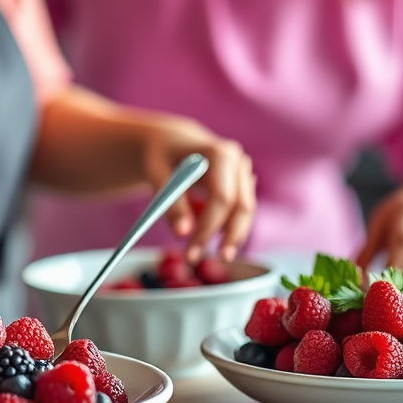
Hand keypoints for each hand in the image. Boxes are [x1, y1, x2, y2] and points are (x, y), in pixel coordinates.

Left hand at [140, 116, 255, 262]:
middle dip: (226, 238)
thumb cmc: (161, 156)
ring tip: (198, 250)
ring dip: (227, 236)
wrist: (170, 142)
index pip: (222, 198)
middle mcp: (238, 161)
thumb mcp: (159, 177)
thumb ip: (172, 205)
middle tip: (201, 259)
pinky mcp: (243, 184)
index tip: (191, 252)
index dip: (209, 228)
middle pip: (242, 207)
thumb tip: (182, 234)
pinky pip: (239, 211)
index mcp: (219, 154)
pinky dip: (223, 226)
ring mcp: (244, 172)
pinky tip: (201, 229)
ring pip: (244, 212)